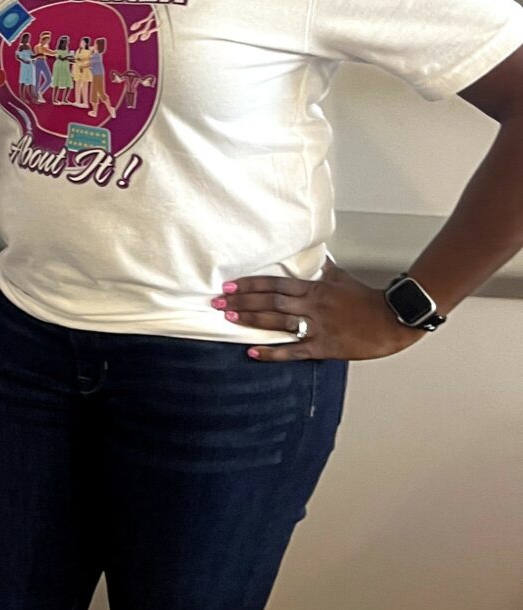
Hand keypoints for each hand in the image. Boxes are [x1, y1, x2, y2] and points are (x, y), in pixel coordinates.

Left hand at [215, 263, 417, 361]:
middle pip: (271, 301)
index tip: (230, 286)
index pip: (275, 284)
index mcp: (314, 289)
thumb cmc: (366, 299)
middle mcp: (312, 306)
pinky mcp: (324, 347)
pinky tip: (253, 352)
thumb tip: (314, 257)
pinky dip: (272, 352)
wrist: (391, 320)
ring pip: (278, 322)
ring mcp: (317, 327)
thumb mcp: (341, 278)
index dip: (251, 284)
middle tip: (217, 303)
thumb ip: (323, 269)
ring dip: (251, 320)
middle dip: (242, 301)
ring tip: (229, 318)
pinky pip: (294, 351)